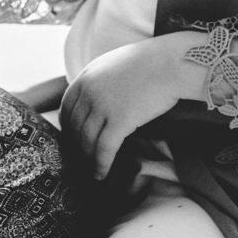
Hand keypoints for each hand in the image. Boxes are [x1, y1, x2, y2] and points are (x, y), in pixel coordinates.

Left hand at [61, 33, 210, 179]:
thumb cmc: (149, 63)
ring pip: (86, 141)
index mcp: (85, 76)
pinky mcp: (119, 120)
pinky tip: (101, 174)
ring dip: (87, 159)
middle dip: (76, 146)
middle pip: (74, 127)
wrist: (171, 64)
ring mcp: (102, 106)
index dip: (68, 128)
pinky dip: (100, 164)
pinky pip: (104, 149)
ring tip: (92, 170)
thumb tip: (95, 99)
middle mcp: (89, 91)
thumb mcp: (113, 65)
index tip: (73, 140)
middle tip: (81, 160)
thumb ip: (99, 80)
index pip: (66, 108)